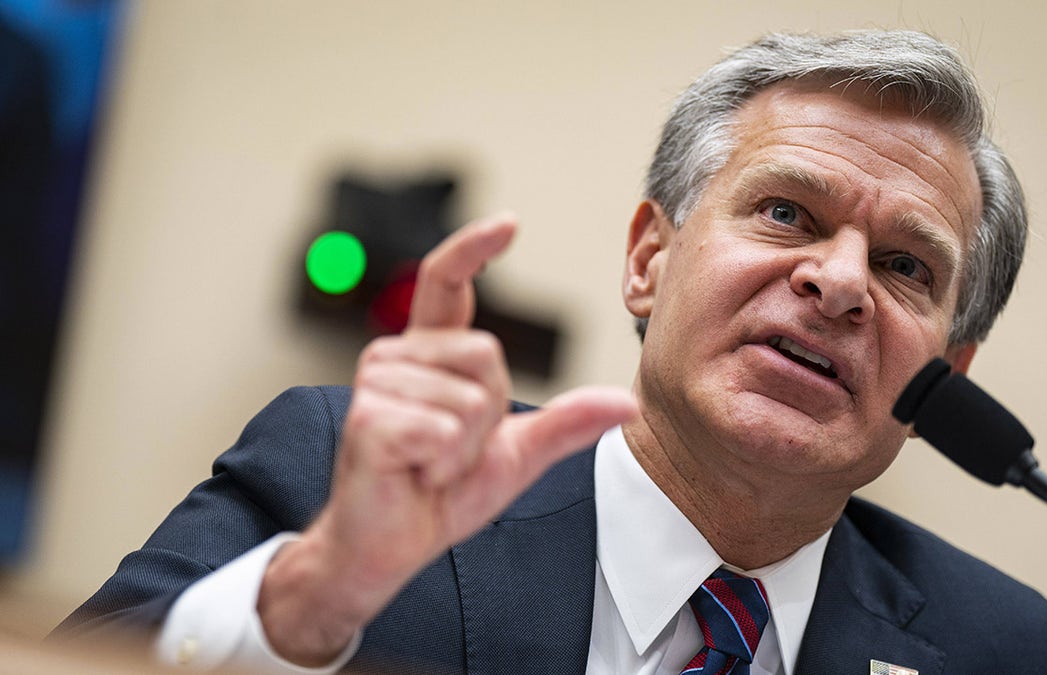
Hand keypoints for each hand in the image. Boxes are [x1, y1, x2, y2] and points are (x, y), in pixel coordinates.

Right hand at [257, 214, 635, 665]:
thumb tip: (627, 403)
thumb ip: (565, 424)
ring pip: (471, 398)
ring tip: (430, 462)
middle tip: (452, 450)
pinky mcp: (368, 418)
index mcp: (429, 354)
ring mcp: (377, 383)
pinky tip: (415, 472)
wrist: (386, 546)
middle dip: (489, 417)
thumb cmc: (440, 494)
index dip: (473, 249)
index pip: (445, 282)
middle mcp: (398, 356)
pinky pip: (445, 430)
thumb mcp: (515, 456)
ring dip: (465, 448)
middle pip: (487, 355)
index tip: (509, 224)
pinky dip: (445, 465)